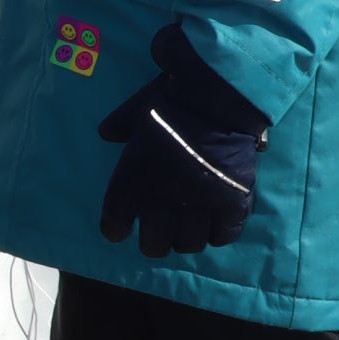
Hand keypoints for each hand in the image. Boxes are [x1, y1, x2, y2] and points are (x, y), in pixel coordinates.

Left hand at [97, 25, 269, 259]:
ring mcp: (199, 204)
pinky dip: (219, 233)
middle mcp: (162, 200)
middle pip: (154, 244)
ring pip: (189, 243)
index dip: (116, 229)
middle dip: (153, 243)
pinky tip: (217, 225)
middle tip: (158, 236)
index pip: (115, 224)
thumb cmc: (170, 100)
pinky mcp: (231, 202)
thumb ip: (119, 125)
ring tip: (188, 231)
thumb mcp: (135, 110)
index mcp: (133, 180)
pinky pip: (224, 234)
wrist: (216, 95)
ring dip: (186, 240)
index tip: (120, 229)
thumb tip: (107, 133)